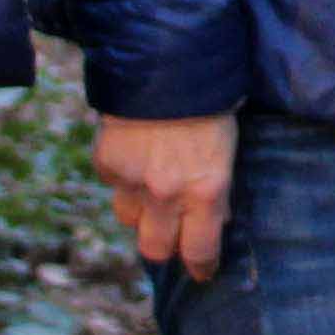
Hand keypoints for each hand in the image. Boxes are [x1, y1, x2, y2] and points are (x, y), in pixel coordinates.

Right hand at [95, 109, 238, 277]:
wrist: (165, 61)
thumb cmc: (209, 102)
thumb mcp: (227, 149)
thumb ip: (215, 188)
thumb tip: (214, 217)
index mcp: (206, 191)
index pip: (200, 251)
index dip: (201, 267)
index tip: (202, 272)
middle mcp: (166, 194)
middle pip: (155, 250)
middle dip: (163, 246)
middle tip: (171, 232)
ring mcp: (132, 181)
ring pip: (129, 219)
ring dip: (140, 210)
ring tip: (152, 183)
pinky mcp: (107, 163)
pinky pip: (113, 183)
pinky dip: (122, 174)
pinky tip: (136, 150)